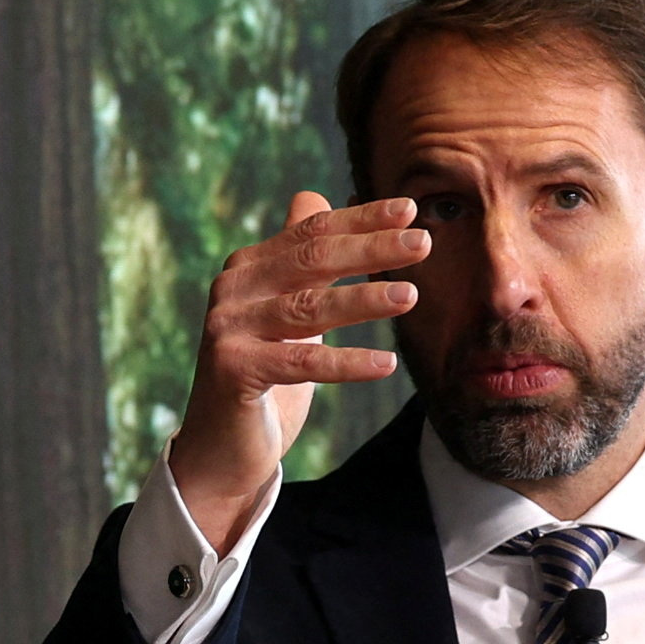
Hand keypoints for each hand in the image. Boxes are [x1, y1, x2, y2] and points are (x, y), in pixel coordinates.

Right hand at [163, 193, 428, 550]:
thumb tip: (313, 195)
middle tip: (423, 242)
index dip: (361, 219)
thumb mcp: (284, 311)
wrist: (221, 448)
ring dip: (365, 301)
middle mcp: (232, 290)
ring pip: (309, 309)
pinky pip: (301, 362)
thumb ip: (297, 258)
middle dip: (371, 250)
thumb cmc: (263, 374)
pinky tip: (386, 363)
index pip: (312, 233)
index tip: (409, 209)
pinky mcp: (233, 370)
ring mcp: (227, 329)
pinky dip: (347, 363)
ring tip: (412, 296)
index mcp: (249, 268)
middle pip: (312, 261)